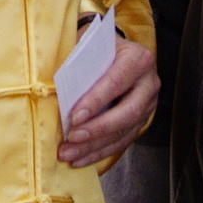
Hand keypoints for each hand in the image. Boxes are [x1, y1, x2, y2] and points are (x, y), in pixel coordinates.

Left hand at [59, 36, 157, 170]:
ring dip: (95, 146)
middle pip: (128, 112)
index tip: (74, 117)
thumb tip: (54, 88)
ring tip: (69, 154)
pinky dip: (99, 152)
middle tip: (73, 138)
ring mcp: (148, 104)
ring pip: (124, 131)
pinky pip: (122, 141)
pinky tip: (80, 158)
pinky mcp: (141, 121)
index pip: (117, 81)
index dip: (96, 101)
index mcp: (137, 58)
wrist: (115, 51)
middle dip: (98, 129)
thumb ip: (77, 61)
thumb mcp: (88, 44)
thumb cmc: (98, 48)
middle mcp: (148, 82)